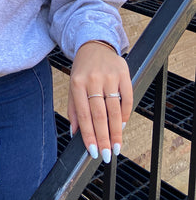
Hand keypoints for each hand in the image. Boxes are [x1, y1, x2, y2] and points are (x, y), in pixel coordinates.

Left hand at [68, 42, 132, 162]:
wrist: (94, 44)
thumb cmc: (82, 70)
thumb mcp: (73, 86)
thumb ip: (74, 109)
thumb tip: (75, 134)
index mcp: (77, 83)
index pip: (84, 114)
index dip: (89, 135)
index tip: (93, 151)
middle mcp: (93, 79)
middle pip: (99, 114)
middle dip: (104, 138)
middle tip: (106, 155)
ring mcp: (109, 76)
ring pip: (114, 109)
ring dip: (116, 131)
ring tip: (116, 146)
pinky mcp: (123, 73)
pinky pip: (127, 98)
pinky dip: (125, 114)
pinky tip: (122, 125)